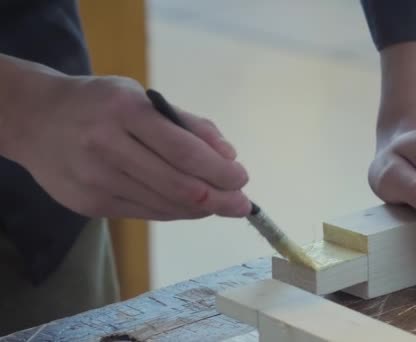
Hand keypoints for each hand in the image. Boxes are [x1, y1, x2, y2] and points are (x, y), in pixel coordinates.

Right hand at [5, 75, 249, 219]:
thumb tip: (229, 156)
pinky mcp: (89, 205)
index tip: (243, 180)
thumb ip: (188, 124)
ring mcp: (95, 180)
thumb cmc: (99, 104)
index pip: (185, 151)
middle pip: (178, 185)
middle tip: (242, 204)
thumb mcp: (141, 97)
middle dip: (220, 200)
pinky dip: (175, 211)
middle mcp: (107, 146)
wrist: (34, 120)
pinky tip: (191, 206)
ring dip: (200, 209)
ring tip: (222, 205)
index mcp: (126, 111)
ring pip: (164, 205)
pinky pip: (145, 213)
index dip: (220, 172)